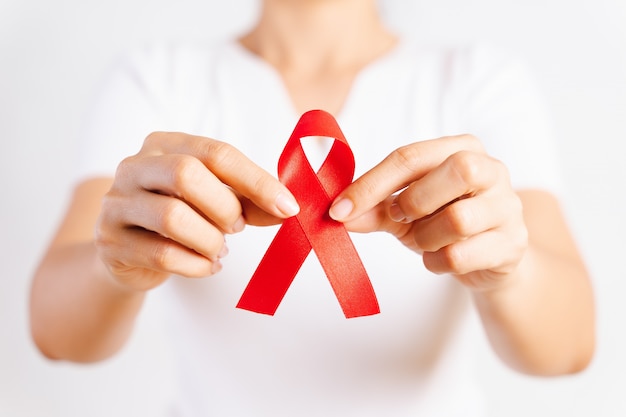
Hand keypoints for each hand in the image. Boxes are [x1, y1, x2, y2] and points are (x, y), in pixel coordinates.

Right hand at [95, 132, 299, 290]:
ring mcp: (117, 203)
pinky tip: (206, 265)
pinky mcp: (110, 241)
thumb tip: (287, 209)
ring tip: (219, 249)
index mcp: (165, 144)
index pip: (217, 153)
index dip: (257, 181)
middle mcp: (135, 166)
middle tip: (237, 228)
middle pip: (187, 174)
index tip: (287, 207)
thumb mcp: (215, 200)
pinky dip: (196, 265)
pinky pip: (162, 255)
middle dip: (225, 208)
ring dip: (210, 240)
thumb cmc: (180, 217)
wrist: (127, 251)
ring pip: (173, 217)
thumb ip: (249, 200)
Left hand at [329, 134, 527, 291]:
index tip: (339, 209)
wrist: (488, 259)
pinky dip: (437, 262)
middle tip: (401, 218)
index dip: (370, 184)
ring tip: (424, 240)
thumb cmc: (443, 223)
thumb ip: (374, 208)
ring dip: (425, 238)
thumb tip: (338, 214)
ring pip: (459, 219)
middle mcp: (492, 170)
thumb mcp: (405, 212)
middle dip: (416, 200)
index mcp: (462, 148)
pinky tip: (439, 258)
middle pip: (458, 170)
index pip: (411, 156)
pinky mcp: (513, 244)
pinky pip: (462, 255)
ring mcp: (508, 207)